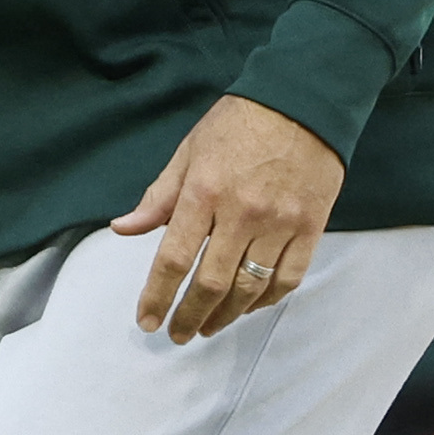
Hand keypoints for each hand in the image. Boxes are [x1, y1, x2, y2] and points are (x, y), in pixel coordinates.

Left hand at [111, 94, 341, 343]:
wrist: (304, 100)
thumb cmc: (241, 122)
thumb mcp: (190, 151)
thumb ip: (159, 196)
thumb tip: (123, 228)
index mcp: (204, 191)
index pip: (174, 259)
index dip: (157, 297)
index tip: (147, 321)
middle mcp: (241, 212)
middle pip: (210, 283)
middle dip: (189, 316)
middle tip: (177, 334)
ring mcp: (279, 222)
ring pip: (249, 289)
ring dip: (225, 316)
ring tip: (208, 328)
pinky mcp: (310, 227)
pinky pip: (287, 279)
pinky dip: (266, 301)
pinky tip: (249, 307)